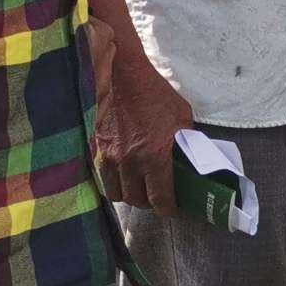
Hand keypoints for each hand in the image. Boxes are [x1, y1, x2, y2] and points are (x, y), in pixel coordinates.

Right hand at [93, 21, 191, 213]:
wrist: (122, 75)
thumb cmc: (155, 93)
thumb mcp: (181, 117)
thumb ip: (184, 143)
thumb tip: (189, 161)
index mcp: (157, 155)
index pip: (160, 199)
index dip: (169, 209)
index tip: (174, 208)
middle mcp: (131, 162)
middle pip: (137, 201)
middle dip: (149, 203)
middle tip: (158, 196)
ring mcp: (110, 157)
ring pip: (118, 194)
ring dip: (130, 194)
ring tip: (140, 187)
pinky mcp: (96, 150)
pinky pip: (103, 179)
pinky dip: (114, 182)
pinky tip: (124, 175)